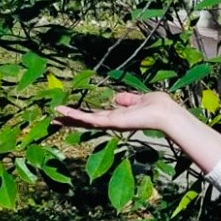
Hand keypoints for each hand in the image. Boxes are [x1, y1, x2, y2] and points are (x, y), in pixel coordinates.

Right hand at [54, 92, 176, 133]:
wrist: (165, 114)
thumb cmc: (158, 106)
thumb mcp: (139, 99)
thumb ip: (127, 99)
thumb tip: (115, 97)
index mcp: (119, 116)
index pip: (97, 116)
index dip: (84, 115)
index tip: (71, 114)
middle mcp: (113, 121)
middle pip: (88, 121)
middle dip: (72, 121)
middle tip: (55, 120)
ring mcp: (111, 122)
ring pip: (86, 121)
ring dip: (70, 118)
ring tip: (55, 117)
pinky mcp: (111, 122)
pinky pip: (90, 118)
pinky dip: (76, 116)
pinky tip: (63, 113)